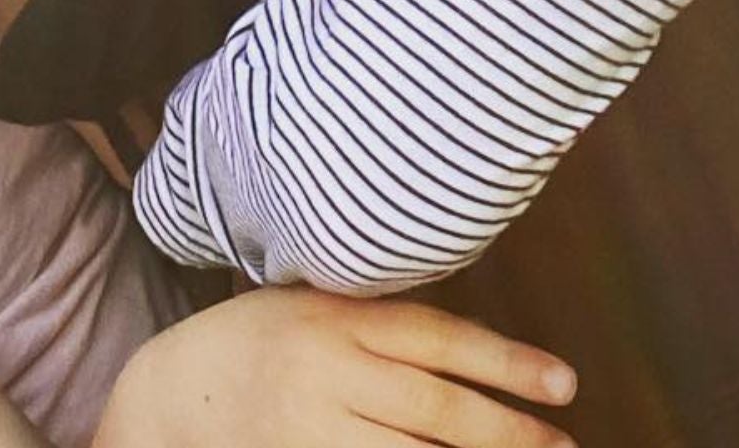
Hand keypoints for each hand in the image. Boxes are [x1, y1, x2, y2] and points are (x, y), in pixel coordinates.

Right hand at [94, 287, 576, 447]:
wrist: (173, 393)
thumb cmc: (260, 340)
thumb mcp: (312, 305)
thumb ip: (381, 321)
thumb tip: (487, 348)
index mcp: (331, 319)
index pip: (433, 337)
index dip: (505, 361)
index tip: (565, 383)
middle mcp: (322, 373)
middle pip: (434, 406)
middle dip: (509, 431)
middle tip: (564, 445)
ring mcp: (308, 429)